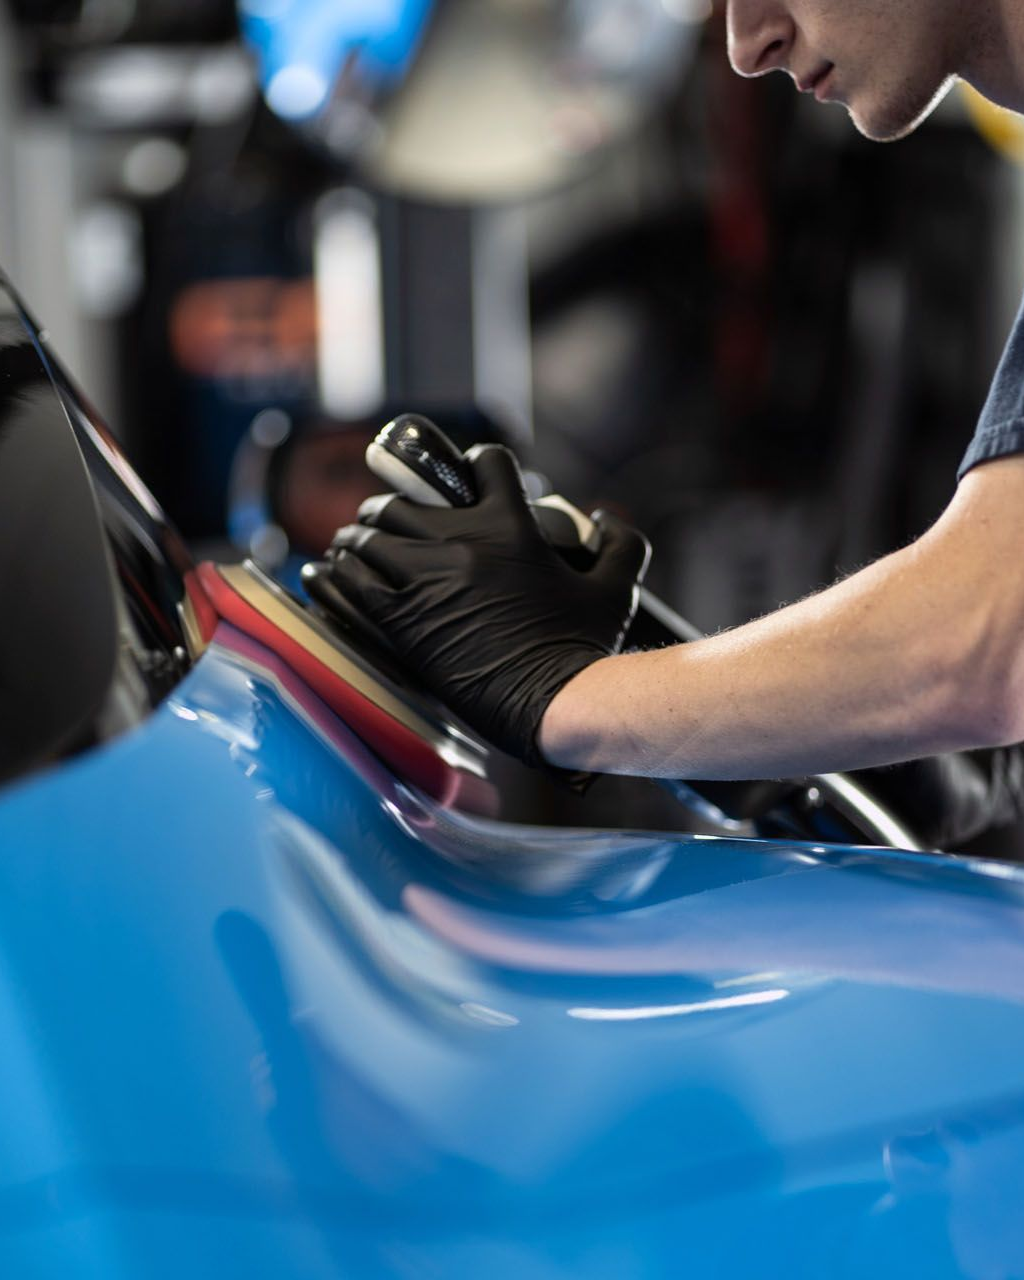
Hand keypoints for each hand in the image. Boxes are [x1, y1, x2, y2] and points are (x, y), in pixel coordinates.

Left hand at [323, 444, 649, 764]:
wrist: (554, 703)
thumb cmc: (586, 647)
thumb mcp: (617, 587)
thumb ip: (621, 543)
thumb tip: (604, 518)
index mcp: (511, 525)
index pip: (484, 464)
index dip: (474, 467)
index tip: (464, 480)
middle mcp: (462, 543)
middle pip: (404, 498)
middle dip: (393, 503)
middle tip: (389, 518)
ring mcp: (427, 580)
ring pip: (369, 533)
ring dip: (360, 535)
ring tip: (354, 544)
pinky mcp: (402, 620)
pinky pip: (350, 579)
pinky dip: (335, 572)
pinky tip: (327, 572)